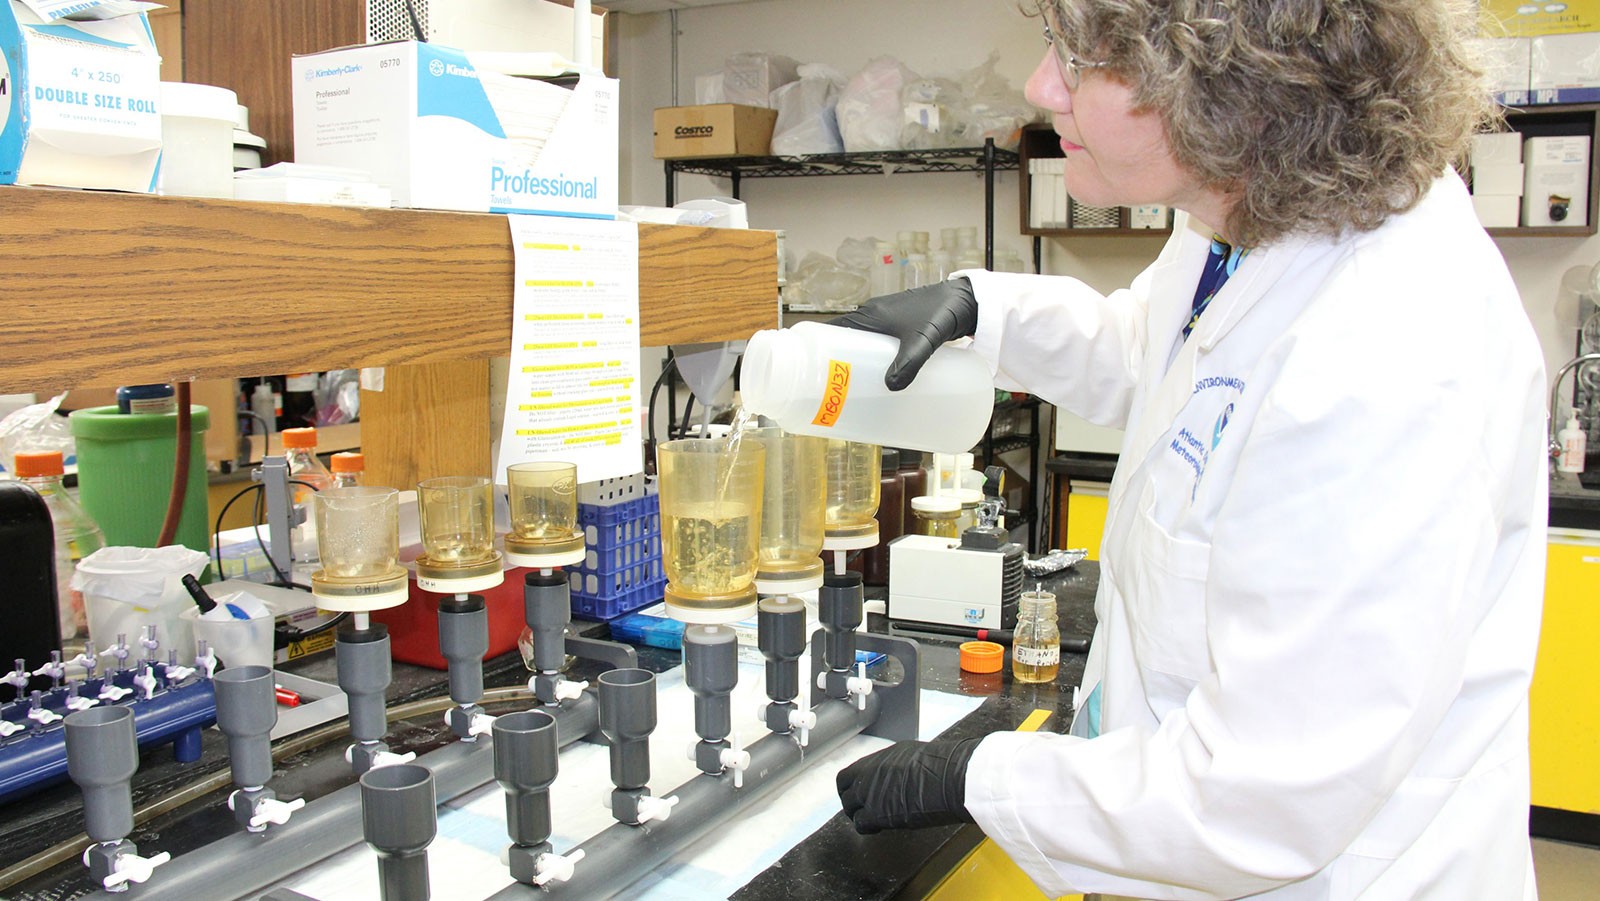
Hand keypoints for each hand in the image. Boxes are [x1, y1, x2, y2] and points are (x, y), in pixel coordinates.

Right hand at [831, 277, 977, 389]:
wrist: (968, 302)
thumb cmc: (943, 312)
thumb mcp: (924, 340)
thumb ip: (910, 362)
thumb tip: (891, 388)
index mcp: (871, 314)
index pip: (835, 331)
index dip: (821, 348)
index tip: (811, 371)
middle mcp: (876, 318)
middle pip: (847, 343)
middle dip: (838, 365)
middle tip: (833, 391)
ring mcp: (890, 326)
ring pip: (864, 348)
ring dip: (857, 367)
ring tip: (853, 392)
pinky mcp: (903, 333)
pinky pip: (880, 351)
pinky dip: (875, 365)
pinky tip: (880, 383)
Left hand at [836, 737, 979, 833]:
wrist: (946, 778)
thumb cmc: (938, 766)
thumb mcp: (909, 755)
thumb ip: (893, 766)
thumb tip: (894, 773)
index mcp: (876, 760)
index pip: (848, 775)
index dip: (849, 786)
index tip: (854, 792)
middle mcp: (868, 775)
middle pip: (845, 792)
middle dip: (851, 801)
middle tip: (859, 808)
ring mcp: (870, 794)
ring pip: (850, 808)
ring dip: (858, 814)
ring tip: (870, 819)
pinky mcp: (877, 814)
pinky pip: (861, 824)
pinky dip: (866, 827)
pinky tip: (877, 827)